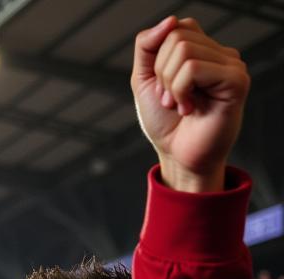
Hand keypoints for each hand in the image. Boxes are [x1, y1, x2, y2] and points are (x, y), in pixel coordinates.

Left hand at [132, 16, 248, 191]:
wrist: (178, 156)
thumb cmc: (165, 123)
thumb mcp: (145, 81)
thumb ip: (148, 47)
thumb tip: (170, 20)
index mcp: (202, 50)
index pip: (177, 27)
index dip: (159, 59)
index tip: (162, 88)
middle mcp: (220, 53)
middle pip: (177, 37)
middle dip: (162, 74)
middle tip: (170, 101)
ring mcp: (231, 64)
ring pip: (184, 51)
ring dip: (170, 85)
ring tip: (181, 105)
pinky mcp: (236, 80)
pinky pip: (194, 68)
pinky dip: (181, 91)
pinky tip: (190, 108)